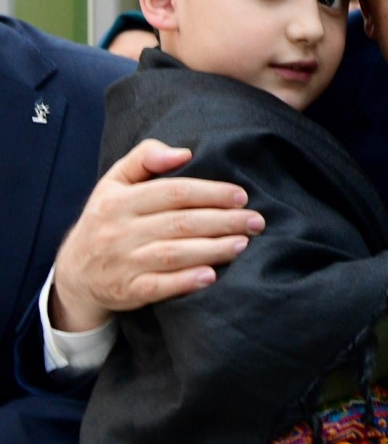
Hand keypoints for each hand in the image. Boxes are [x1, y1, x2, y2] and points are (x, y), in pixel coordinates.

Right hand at [50, 139, 265, 329]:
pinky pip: (159, 286)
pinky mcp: (128, 290)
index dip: (210, 193)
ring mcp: (123, 262)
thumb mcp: (114, 182)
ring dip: (212, 249)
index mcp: (119, 201)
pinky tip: (211, 276)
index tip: (241, 196)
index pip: (173, 192)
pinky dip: (185, 282)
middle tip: (256, 221)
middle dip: (223, 221)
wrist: (75, 273)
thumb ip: (144, 158)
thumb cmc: (106, 220)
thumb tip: (183, 153)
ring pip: (173, 254)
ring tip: (243, 243)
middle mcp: (120, 231)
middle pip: (180, 223)